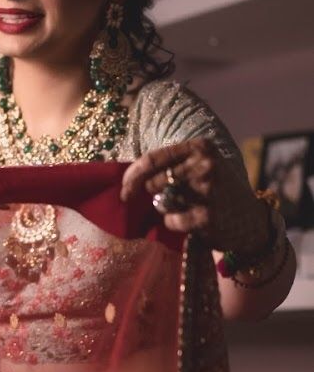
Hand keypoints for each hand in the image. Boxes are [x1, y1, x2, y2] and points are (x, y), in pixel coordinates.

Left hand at [120, 138, 268, 254]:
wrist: (249, 220)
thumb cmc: (214, 191)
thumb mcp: (197, 168)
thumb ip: (168, 168)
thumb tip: (128, 181)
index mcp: (200, 147)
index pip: (154, 158)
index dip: (132, 175)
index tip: (123, 188)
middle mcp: (206, 164)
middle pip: (154, 181)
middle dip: (148, 194)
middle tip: (158, 201)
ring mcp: (209, 190)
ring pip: (162, 201)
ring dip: (164, 208)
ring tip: (184, 208)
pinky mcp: (207, 216)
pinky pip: (171, 221)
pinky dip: (173, 223)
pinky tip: (190, 222)